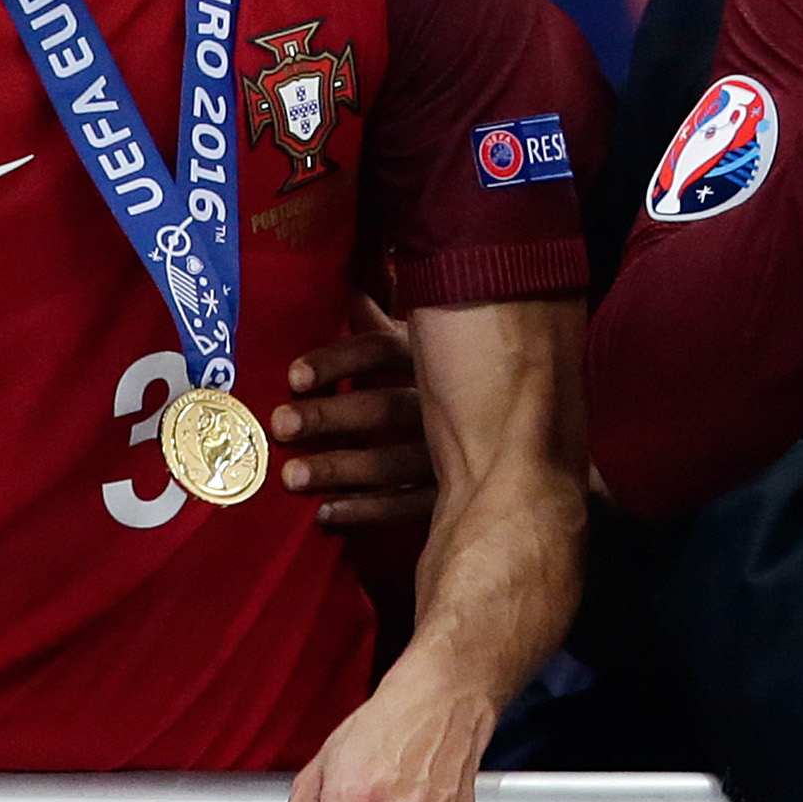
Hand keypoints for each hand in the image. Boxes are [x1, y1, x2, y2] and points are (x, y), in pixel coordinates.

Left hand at [275, 300, 435, 527]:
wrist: (521, 431)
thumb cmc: (448, 378)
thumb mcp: (420, 345)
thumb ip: (379, 321)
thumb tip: (346, 288)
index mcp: (430, 358)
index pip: (381, 351)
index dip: (337, 362)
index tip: (293, 375)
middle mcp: (443, 403)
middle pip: (383, 407)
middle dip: (328, 416)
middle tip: (280, 424)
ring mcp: (451, 451)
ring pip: (392, 462)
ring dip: (339, 469)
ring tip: (291, 477)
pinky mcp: (452, 491)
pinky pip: (407, 507)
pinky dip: (365, 511)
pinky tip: (325, 513)